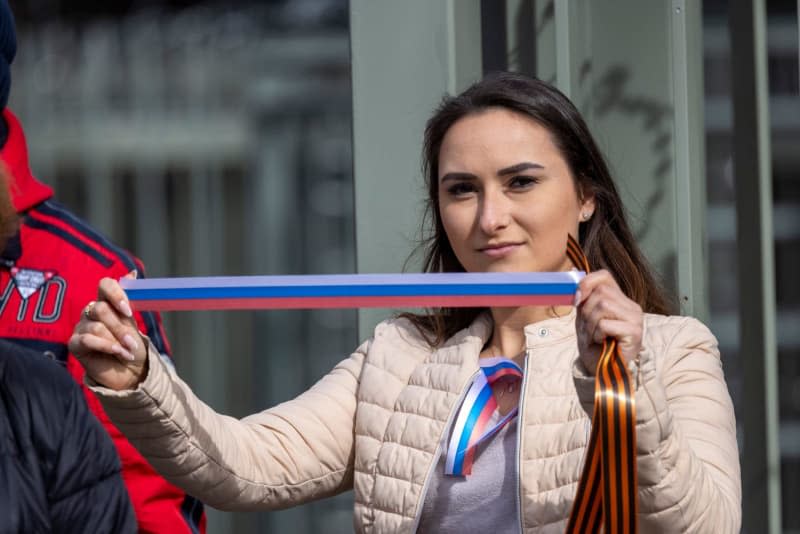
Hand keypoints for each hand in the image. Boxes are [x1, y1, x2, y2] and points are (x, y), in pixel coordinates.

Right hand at [68, 275, 147, 390]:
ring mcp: (81, 327)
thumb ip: (130, 300)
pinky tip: (118, 353)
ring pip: (97, 326)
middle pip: (101, 309)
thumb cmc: (132, 346)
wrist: (130, 372)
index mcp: (107, 302)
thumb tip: (132, 273)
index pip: (106, 285)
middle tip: (132, 342)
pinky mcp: (74, 343)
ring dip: (116, 341)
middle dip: (120, 328)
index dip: (116, 294)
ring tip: (127, 352)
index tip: (128, 310)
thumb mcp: (133, 323)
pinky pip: (88, 339)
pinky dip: (106, 346)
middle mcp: (91, 312)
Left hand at [574, 270, 642, 374]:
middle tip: (589, 329)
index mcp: (620, 300)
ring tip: (595, 337)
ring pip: (603, 305)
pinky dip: (597, 334)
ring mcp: (635, 318)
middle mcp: (631, 306)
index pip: (604, 276)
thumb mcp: (585, 317)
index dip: (587, 283)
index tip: (576, 300)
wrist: (602, 370)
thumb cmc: (594, 345)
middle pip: (601, 293)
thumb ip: (583, 298)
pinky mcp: (635, 332)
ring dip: (590, 324)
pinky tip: (602, 342)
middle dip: (586, 311)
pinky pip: (605, 324)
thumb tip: (574, 279)